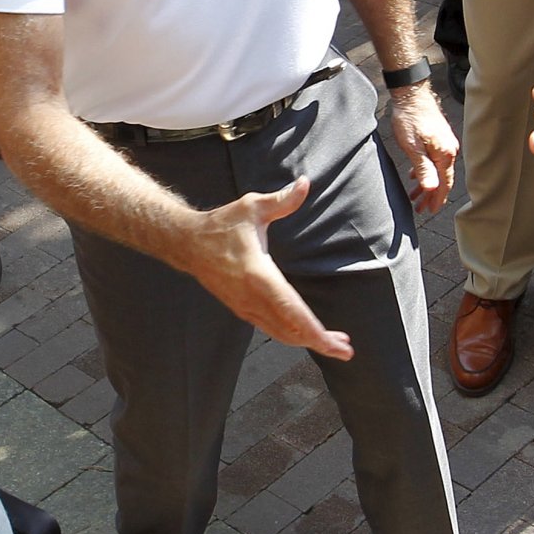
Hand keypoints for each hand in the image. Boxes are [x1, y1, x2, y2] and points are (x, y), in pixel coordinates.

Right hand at [184, 179, 351, 357]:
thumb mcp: (252, 207)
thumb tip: (305, 183)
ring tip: (333, 344)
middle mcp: (251, 298)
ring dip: (307, 340)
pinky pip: (269, 328)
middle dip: (319, 342)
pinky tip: (306, 334)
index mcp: (258, 276)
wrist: (187, 243)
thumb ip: (282, 200)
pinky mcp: (241, 309)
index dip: (315, 331)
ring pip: (280, 333)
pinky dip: (290, 335)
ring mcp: (244, 307)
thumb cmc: (222, 224)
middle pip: (290, 330)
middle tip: (346, 350)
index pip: (292, 311)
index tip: (334, 343)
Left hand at [387, 81, 456, 212]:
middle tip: (420, 208)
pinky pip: (434, 161)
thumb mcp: (413, 147)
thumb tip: (432, 188)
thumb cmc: (410, 119)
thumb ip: (423, 169)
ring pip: (437, 170)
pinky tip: (415, 176)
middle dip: (431, 195)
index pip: (444, 183)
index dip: (437, 199)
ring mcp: (446, 144)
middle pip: (442, 179)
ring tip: (414, 196)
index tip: (430, 211)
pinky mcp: (439, 139)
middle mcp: (450, 150)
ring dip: (427, 184)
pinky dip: (425, 171)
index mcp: (445, 153)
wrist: (411, 95)